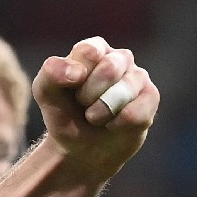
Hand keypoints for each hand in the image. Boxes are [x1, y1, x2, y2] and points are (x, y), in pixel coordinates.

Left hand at [32, 36, 158, 177]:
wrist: (80, 147)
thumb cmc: (64, 112)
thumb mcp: (45, 92)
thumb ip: (52, 73)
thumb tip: (77, 72)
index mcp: (93, 49)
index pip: (89, 51)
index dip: (75, 74)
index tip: (69, 88)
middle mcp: (119, 57)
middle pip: (110, 68)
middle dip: (88, 95)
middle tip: (82, 104)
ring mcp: (138, 77)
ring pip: (124, 91)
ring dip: (100, 112)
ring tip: (94, 116)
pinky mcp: (151, 99)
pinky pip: (135, 113)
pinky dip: (116, 125)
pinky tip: (112, 124)